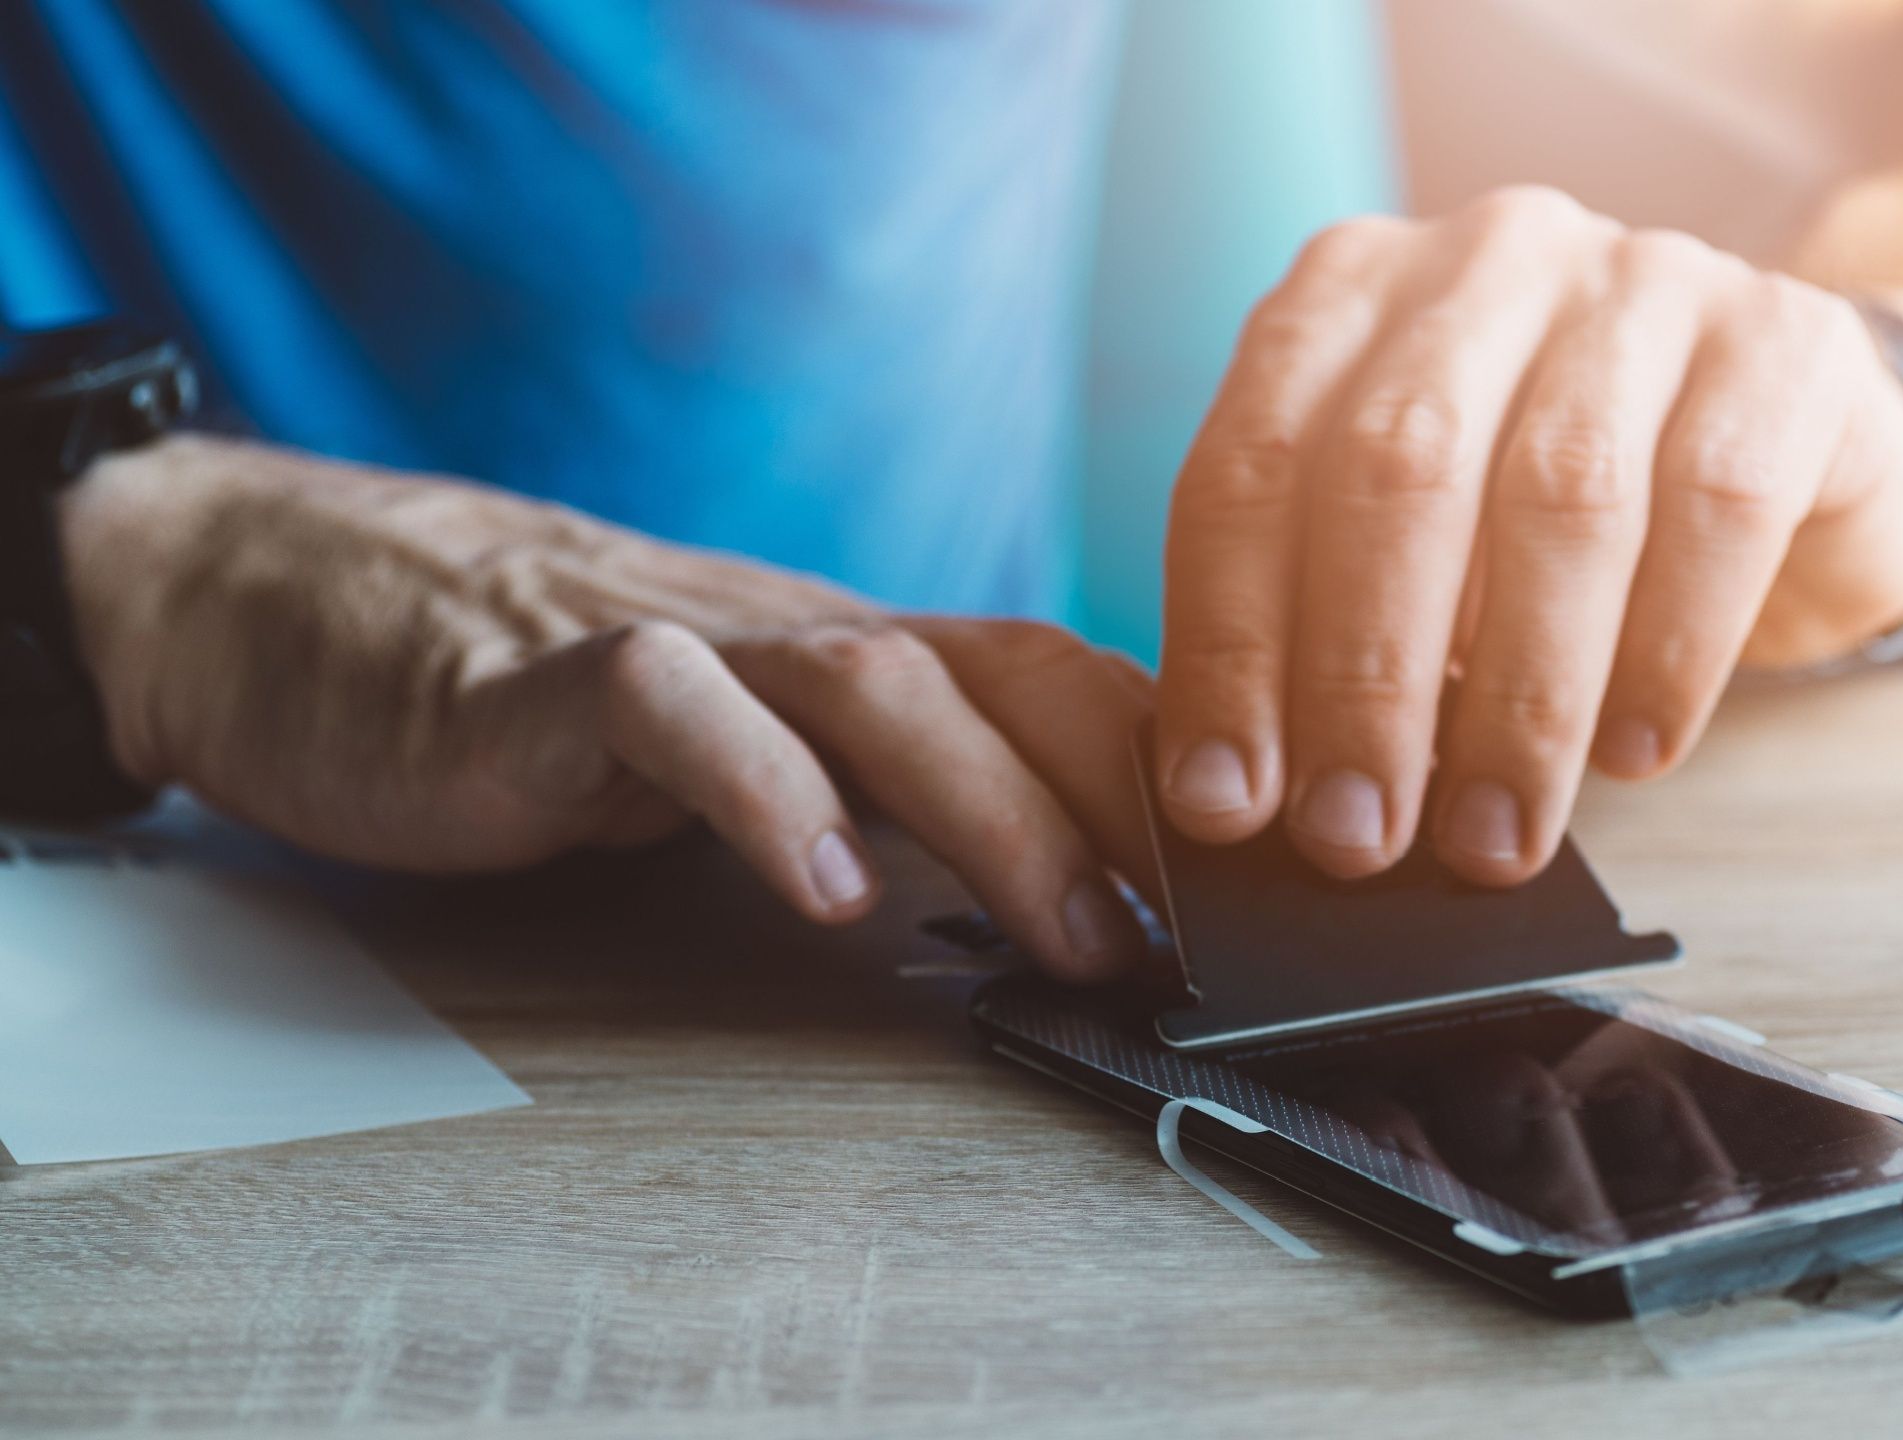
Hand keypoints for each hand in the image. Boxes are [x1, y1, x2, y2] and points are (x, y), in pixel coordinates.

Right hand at [58, 435, 1152, 979]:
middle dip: (1135, 801)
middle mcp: (798, 629)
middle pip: (1013, 674)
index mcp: (860, 651)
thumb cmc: (551, 691)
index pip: (1064, 681)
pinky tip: (826, 893)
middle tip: (1215, 936)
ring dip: (1000, 811)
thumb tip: (1058, 894)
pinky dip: (765, 795)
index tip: (1273, 876)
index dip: (1181, 767)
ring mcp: (682, 637)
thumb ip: (879, 794)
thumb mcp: (753, 743)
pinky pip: (676, 713)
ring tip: (1074, 932)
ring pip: (880, 686)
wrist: (309, 596)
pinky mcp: (551, 677)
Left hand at [1155, 185, 1902, 883]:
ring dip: (1519, 697)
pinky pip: (1718, 504)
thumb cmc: (1559, 531)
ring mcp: (1647, 278)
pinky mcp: (1789, 337)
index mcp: (1353, 291)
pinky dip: (1667, 651)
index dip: (1228, 645)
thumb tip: (1250, 799)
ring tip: (1495, 833)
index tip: (1226, 802)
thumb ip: (1330, 632)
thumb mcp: (1420, 561)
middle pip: (1395, 467)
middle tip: (1357, 838)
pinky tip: (1635, 752)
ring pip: (1559, 492)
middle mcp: (1489, 256)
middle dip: (1364, 679)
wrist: (1798, 463)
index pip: (1251, 467)